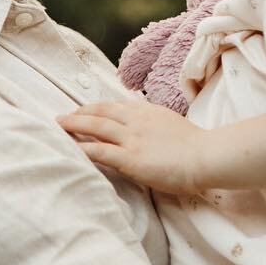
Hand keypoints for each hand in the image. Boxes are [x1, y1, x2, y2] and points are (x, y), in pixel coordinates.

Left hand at [57, 98, 207, 194]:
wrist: (207, 156)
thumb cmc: (197, 147)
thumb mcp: (173, 125)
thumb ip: (157, 125)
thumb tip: (150, 131)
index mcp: (149, 112)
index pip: (117, 105)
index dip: (98, 107)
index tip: (85, 110)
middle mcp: (137, 120)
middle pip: (101, 111)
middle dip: (80, 112)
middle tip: (63, 116)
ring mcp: (133, 139)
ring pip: (96, 126)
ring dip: (74, 125)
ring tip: (59, 126)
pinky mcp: (130, 158)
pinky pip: (99, 151)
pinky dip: (82, 149)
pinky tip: (69, 149)